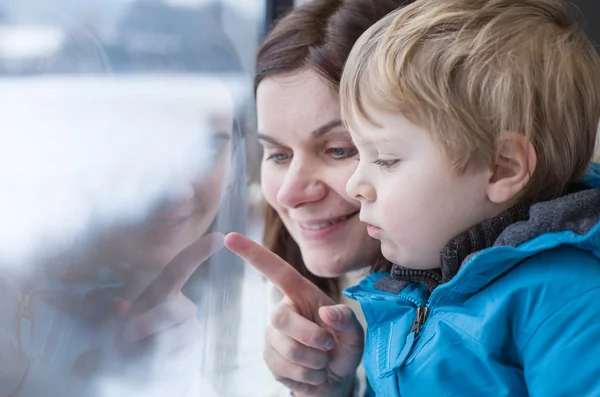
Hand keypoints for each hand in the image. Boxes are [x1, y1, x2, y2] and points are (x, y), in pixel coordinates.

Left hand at [74, 232, 224, 379]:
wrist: (138, 373)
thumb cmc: (123, 340)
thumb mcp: (111, 322)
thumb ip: (109, 312)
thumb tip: (120, 304)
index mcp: (165, 293)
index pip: (180, 269)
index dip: (198, 253)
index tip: (219, 237)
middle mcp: (183, 309)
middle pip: (168, 311)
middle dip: (143, 324)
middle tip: (125, 336)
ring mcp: (191, 332)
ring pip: (165, 340)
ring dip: (139, 352)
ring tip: (129, 356)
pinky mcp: (191, 356)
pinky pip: (168, 361)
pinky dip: (147, 368)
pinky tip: (144, 366)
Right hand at [225, 233, 363, 396]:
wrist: (335, 379)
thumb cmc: (343, 347)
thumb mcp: (354, 332)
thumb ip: (346, 319)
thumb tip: (326, 313)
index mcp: (301, 295)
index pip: (275, 271)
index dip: (253, 254)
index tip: (229, 237)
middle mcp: (282, 312)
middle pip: (280, 318)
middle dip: (312, 337)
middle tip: (328, 346)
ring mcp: (273, 336)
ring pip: (288, 350)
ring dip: (315, 362)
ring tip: (322, 361)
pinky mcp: (270, 359)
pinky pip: (286, 370)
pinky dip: (308, 377)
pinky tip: (313, 373)